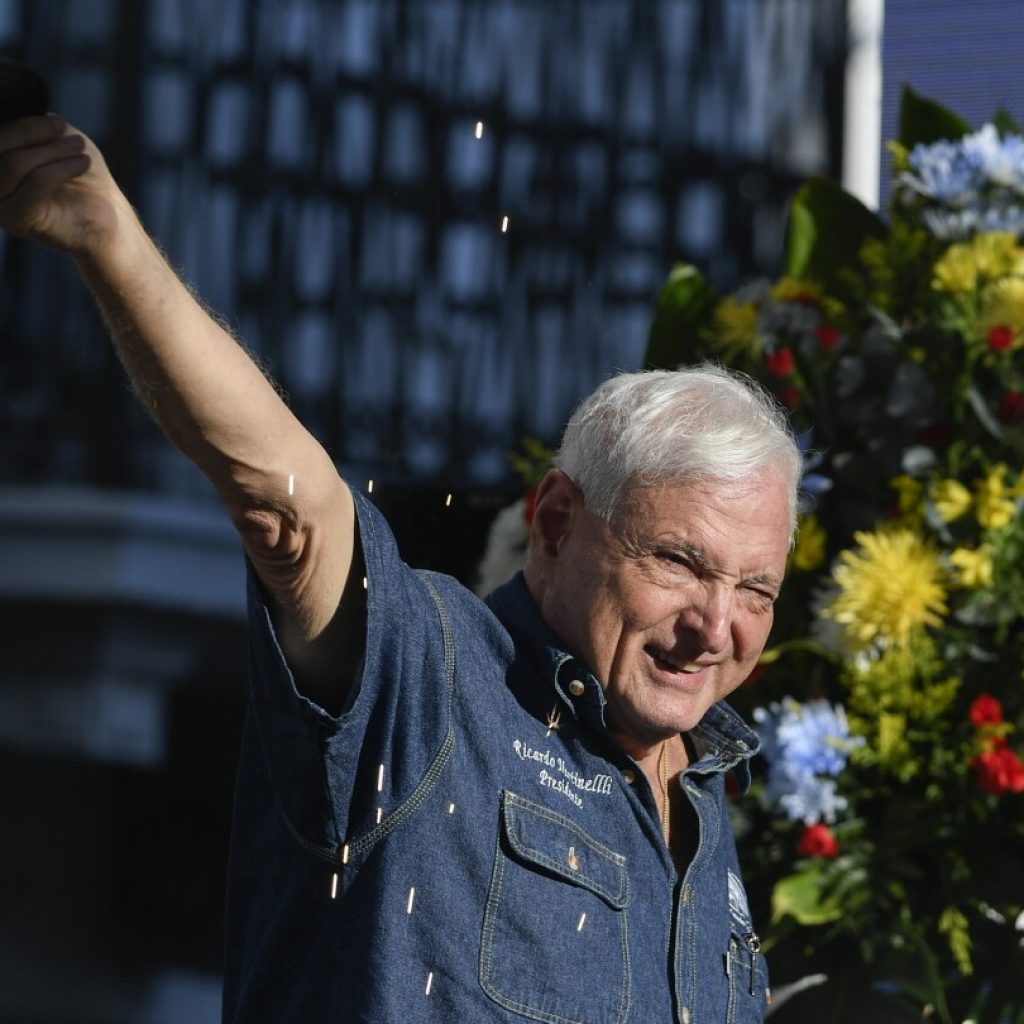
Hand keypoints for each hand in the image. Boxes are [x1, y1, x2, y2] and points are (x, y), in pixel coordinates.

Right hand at [0, 115, 124, 254]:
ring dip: (53, 152)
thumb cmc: (80, 176)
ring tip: (79, 149)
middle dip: (34, 134)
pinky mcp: (16, 220)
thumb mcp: (56, 140)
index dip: (23, 125)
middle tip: (72, 137)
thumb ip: (35, 125)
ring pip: (14, 162)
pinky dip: (61, 169)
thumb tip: (27, 111)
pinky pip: (35, 182)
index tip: (57, 122)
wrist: (109, 217)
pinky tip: (82, 164)